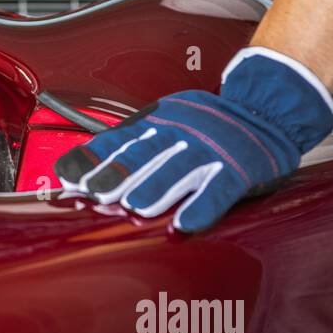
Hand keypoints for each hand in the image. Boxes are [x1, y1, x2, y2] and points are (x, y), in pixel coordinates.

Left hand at [54, 48, 332, 231]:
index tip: (69, 178)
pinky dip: (200, 208)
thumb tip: (82, 171)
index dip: (92, 160)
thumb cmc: (206, 126)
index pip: (117, 142)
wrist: (264, 106)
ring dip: (156, 188)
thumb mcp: (163, 122)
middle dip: (117, 173)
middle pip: (143, 155)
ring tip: (136, 206)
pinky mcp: (237, 170)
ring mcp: (208, 152)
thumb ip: (129, 144)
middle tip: (95, 192)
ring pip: (178, 171)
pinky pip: (217, 192)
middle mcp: (178, 135)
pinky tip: (185, 225)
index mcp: (156, 124)